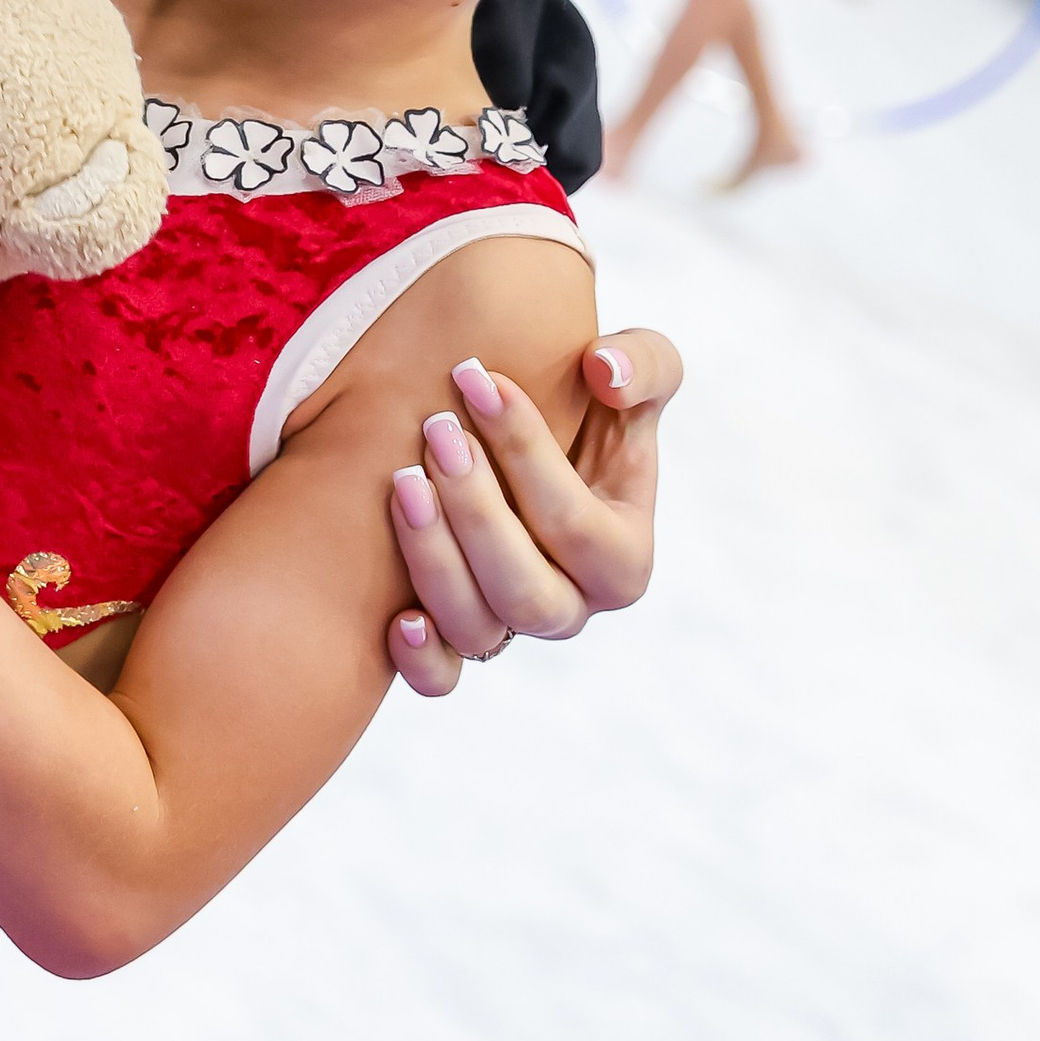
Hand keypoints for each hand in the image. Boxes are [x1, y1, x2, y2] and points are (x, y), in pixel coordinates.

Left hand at [384, 326, 681, 695]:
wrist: (529, 432)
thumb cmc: (590, 403)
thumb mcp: (637, 370)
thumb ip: (643, 364)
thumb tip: (604, 372)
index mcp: (623, 557)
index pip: (576, 524)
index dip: (527, 452)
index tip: (478, 380)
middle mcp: (570, 604)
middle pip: (526, 590)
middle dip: (477, 511)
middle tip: (437, 431)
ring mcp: (512, 627)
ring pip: (478, 628)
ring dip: (436, 562)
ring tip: (403, 483)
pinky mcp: (459, 637)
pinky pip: (441, 676)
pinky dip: (421, 660)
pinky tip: (396, 615)